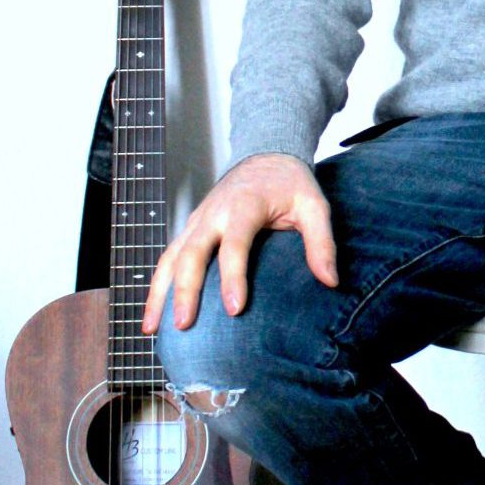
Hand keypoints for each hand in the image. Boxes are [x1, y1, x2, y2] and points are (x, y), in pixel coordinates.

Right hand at [141, 153, 337, 333]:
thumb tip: (330, 281)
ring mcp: (197, 221)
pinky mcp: (191, 229)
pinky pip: (168, 258)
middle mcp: (213, 213)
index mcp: (244, 206)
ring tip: (154, 329)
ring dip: (160, 292)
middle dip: (186, 290)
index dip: (233, 277)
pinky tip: (154, 316)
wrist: (267, 156)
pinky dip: (158, 285)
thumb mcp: (315, 206)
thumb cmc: (291, 184)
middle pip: (192, 253)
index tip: (235, 310)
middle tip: (185, 326)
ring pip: (171, 257)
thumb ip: (321, 242)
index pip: (235, 245)